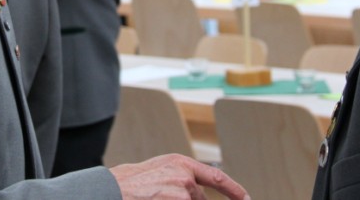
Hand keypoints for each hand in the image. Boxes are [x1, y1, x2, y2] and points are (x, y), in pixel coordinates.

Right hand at [110, 154, 248, 199]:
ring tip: (157, 195)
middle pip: (199, 199)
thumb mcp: (159, 172)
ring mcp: (182, 191)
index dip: (235, 190)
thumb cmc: (131, 183)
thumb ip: (179, 179)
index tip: (247, 199)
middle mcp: (185, 175)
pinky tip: (157, 199)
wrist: (113, 190)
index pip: (218, 178)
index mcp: (181, 163)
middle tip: (168, 196)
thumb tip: (198, 194)